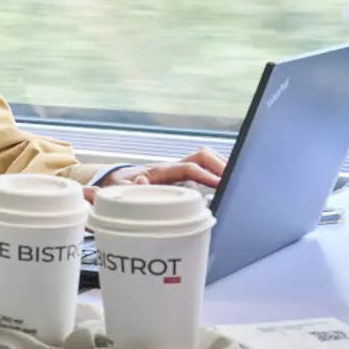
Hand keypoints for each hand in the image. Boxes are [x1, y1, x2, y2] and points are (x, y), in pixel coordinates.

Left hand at [84, 148, 227, 201]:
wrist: (111, 183)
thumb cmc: (114, 188)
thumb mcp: (111, 192)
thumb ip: (112, 192)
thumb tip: (129, 186)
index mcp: (157, 171)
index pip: (187, 168)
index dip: (204, 175)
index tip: (219, 184)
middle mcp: (169, 168)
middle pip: (200, 156)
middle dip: (218, 164)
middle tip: (235, 179)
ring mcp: (176, 172)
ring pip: (203, 160)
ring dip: (220, 167)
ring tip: (238, 180)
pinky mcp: (180, 178)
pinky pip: (202, 169)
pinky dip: (215, 173)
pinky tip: (228, 186)